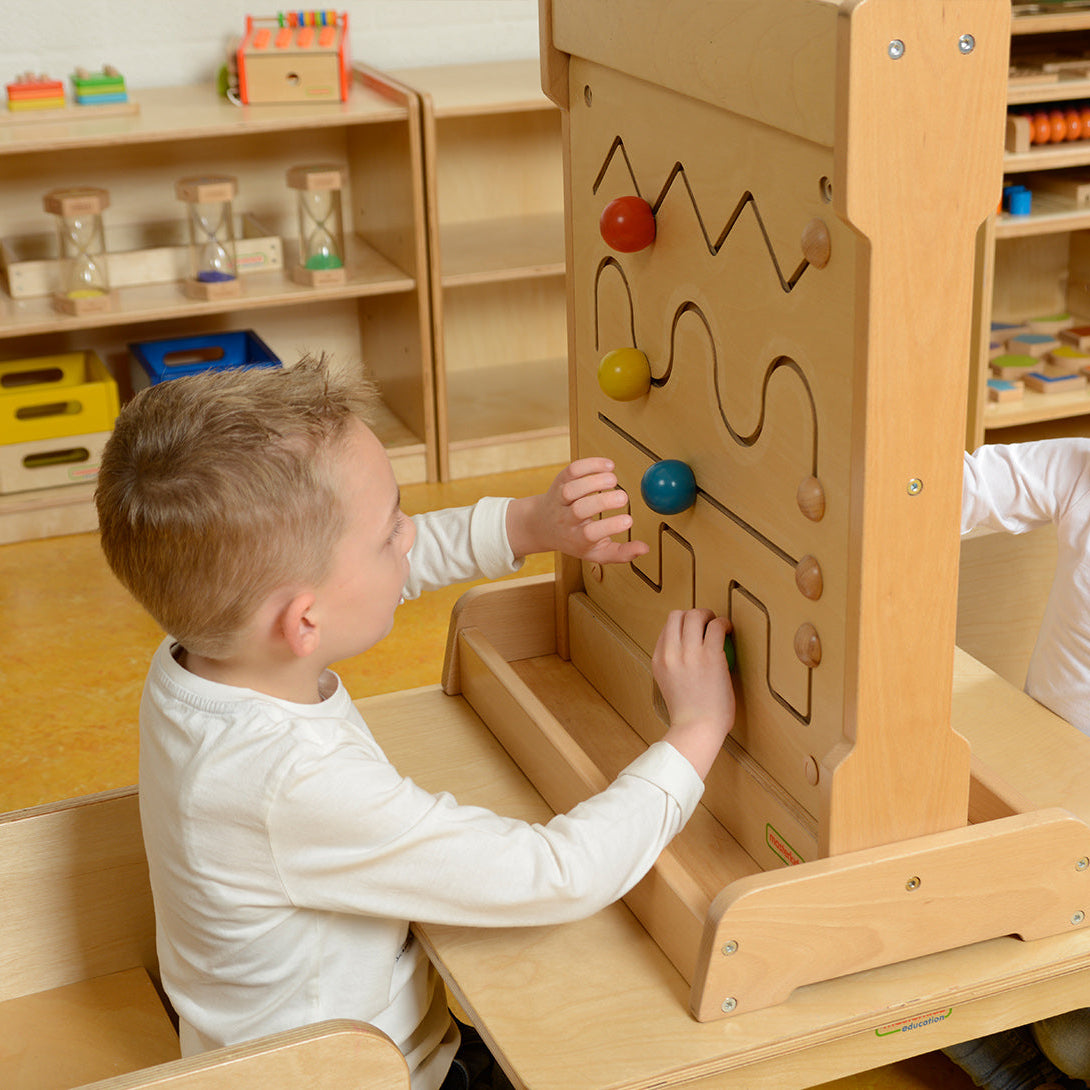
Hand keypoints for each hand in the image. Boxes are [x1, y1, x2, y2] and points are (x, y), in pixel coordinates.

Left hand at [505, 457, 649, 563]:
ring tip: (613, 479)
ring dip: (594, 481)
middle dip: (603, 502)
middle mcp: (566, 518)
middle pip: (580, 510)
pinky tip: (608, 466)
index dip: (610, 526)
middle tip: (623, 497)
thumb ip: (621, 553)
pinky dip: (589, 464)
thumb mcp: (596, 553)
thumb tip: (644, 549)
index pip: (591, 534)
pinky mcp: (560, 481)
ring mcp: (560, 499)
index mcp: (576, 538)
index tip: (629, 520)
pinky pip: (571, 471)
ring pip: (572, 489)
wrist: (542, 525)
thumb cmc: (574, 539)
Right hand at [653, 609, 734, 778]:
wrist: (697, 730)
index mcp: (658, 661)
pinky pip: (717, 626)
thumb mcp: (669, 685)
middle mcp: (670, 653)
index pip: (666, 629)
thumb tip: (686, 651)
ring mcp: (689, 653)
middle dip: (694, 614)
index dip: (682, 625)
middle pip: (677, 615)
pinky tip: (729, 630)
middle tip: (707, 622)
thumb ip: (673, 666)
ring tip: (719, 624)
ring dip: (709, 615)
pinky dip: (724, 624)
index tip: (694, 631)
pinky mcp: (710, 656)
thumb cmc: (689, 714)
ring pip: (695, 615)